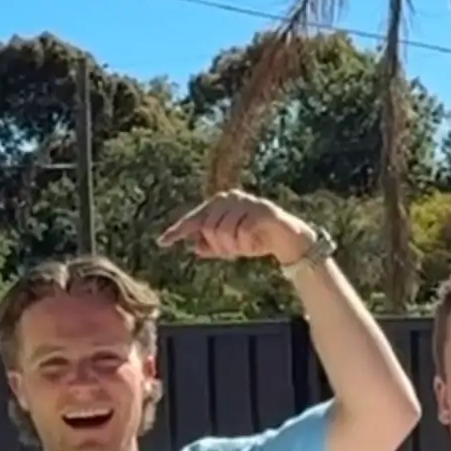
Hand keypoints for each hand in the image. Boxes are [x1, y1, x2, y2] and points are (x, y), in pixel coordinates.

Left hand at [160, 195, 313, 266]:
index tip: (162, 242)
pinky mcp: (260, 210)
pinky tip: (255, 244)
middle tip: (233, 253)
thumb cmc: (256, 239)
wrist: (288, 239)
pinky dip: (246, 245)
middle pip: (208, 228)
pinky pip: (241, 233)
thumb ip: (212, 245)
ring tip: (244, 248)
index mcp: (220, 203)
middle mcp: (230, 197)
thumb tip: (195, 246)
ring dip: (233, 247)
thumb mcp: (231, 246)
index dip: (178, 231)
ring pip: (223, 232)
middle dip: (219, 247)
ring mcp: (246, 202)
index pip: (195, 218)